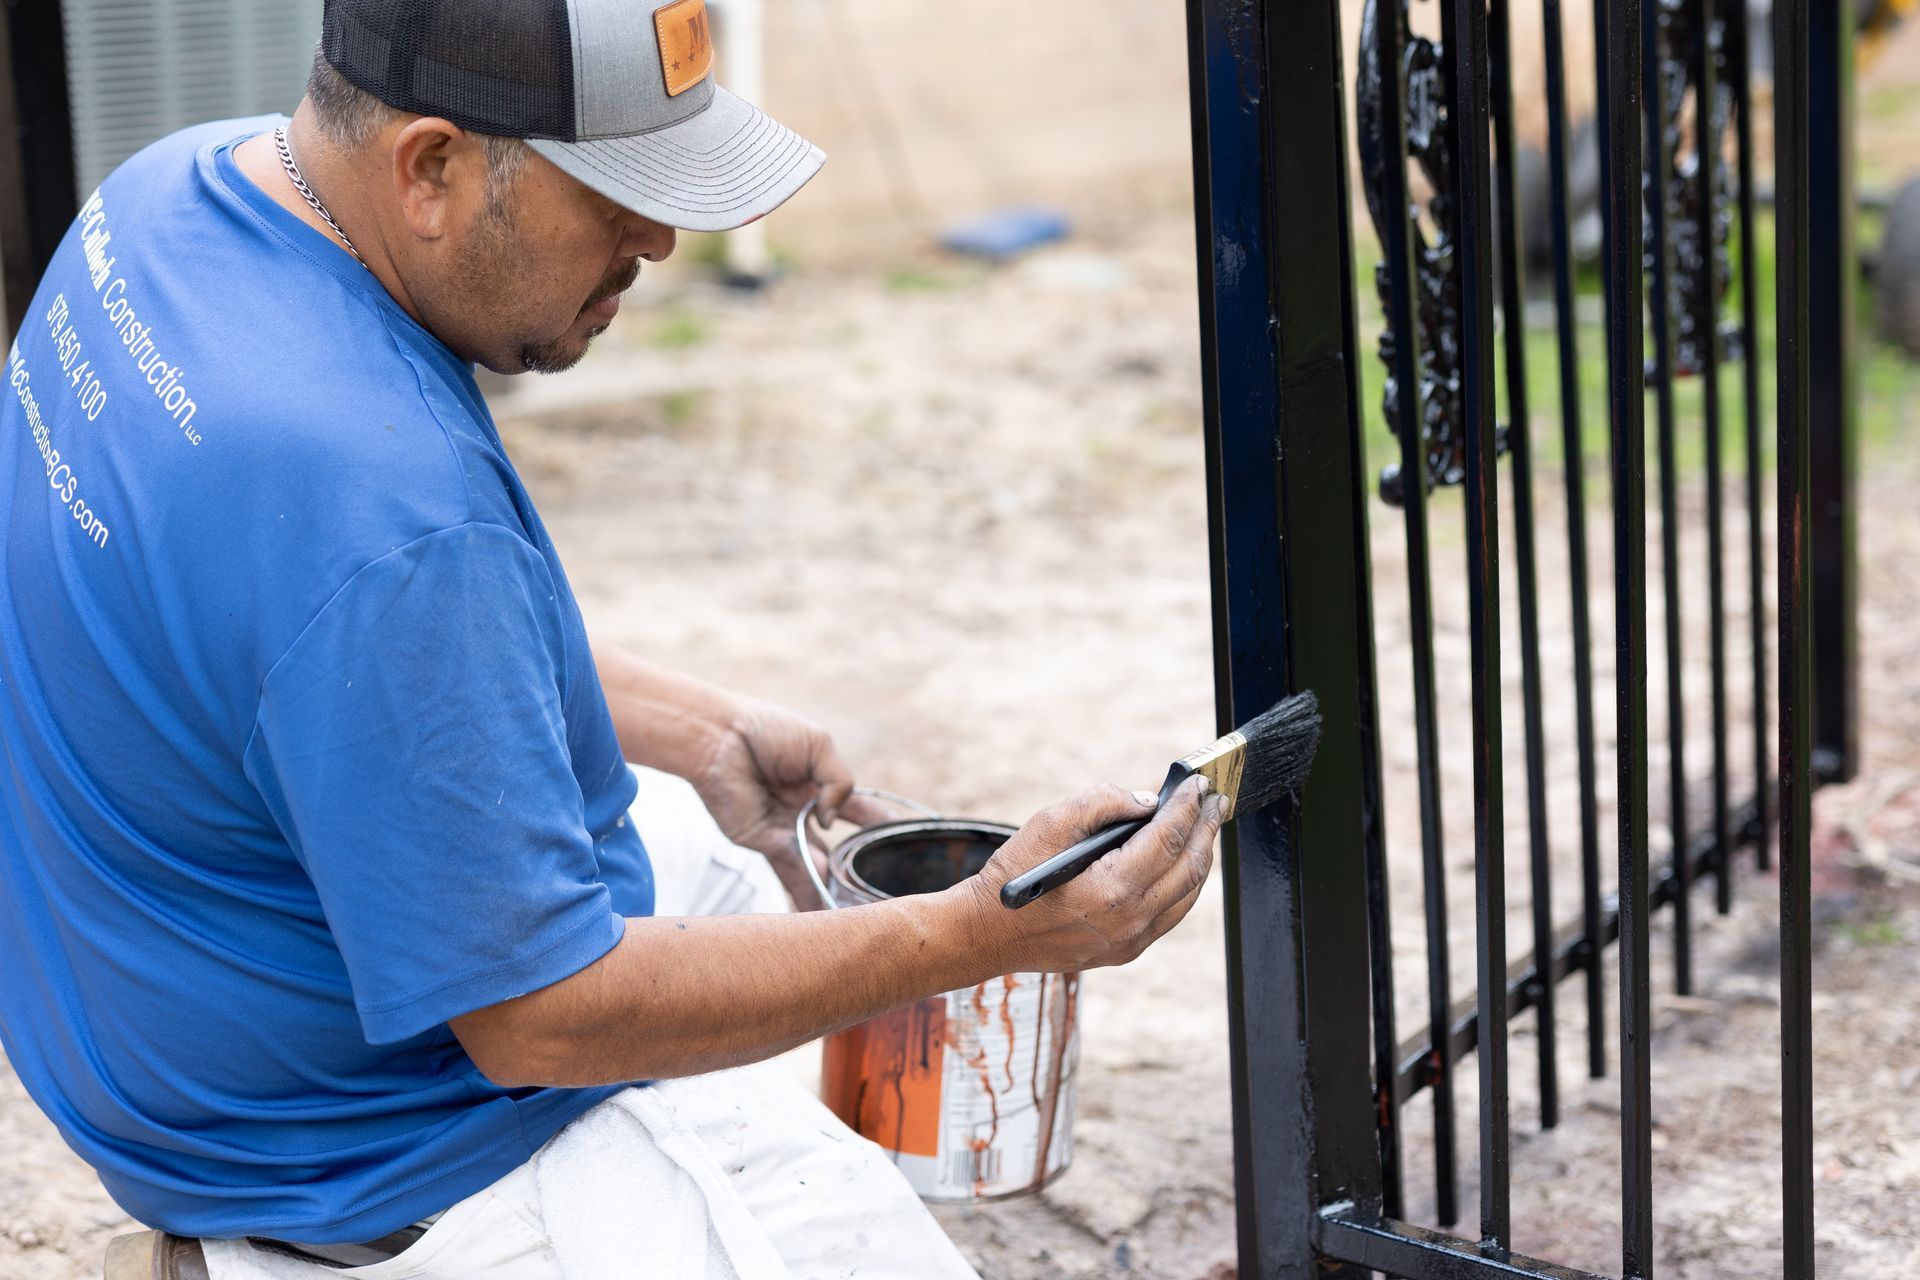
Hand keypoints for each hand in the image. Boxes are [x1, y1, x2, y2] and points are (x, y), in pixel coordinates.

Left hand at [688, 698, 894, 906]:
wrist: (719, 736)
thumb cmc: (766, 731)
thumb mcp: (818, 746)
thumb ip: (840, 781)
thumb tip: (831, 821)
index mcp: (823, 785)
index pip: (861, 811)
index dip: (882, 827)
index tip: (908, 847)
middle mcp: (806, 812)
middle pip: (839, 847)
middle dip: (858, 869)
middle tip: (880, 891)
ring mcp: (784, 829)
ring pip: (815, 864)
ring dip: (832, 885)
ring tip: (854, 911)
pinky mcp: (761, 840)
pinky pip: (790, 861)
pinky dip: (809, 875)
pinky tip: (826, 886)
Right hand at [954, 776, 1223, 974]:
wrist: (989, 933)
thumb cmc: (1016, 876)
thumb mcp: (1050, 822)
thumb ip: (1102, 802)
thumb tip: (1147, 800)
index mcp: (1114, 887)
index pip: (1170, 837)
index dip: (1188, 806)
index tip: (1198, 783)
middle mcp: (1131, 919)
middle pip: (1190, 867)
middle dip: (1206, 828)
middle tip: (1215, 799)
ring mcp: (1132, 940)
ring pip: (1188, 894)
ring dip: (1201, 856)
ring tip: (1206, 826)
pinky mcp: (1127, 950)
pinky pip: (1171, 914)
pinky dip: (1184, 883)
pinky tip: (1184, 862)